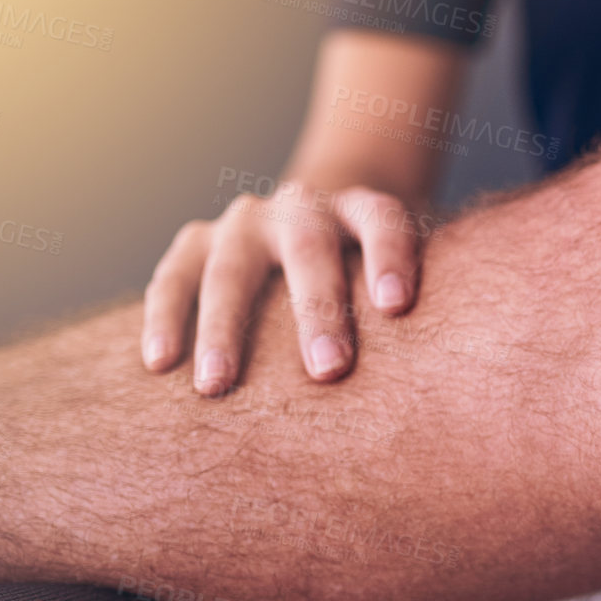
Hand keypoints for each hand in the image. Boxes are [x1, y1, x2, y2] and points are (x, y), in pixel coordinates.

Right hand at [141, 181, 424, 393]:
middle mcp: (304, 207)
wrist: (323, 223)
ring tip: (216, 386)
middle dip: (317, 311)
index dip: (391, 259)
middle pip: (309, 249)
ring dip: (222, 328)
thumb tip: (441, 393)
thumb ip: (421, 314)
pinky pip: (174, 276)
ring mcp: (246, 222)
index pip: (384, 221)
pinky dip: (164, 317)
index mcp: (363, 208)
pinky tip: (159, 363)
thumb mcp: (407, 277)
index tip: (397, 307)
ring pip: (231, 268)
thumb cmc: (374, 277)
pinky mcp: (198, 241)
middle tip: (328, 370)